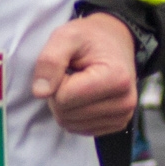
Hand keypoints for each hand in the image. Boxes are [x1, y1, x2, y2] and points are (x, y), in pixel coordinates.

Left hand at [30, 12, 137, 135]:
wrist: (114, 42)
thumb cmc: (88, 38)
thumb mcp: (65, 36)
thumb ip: (50, 60)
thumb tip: (39, 93)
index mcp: (116, 78)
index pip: (64, 97)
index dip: (55, 80)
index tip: (67, 64)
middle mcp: (125, 102)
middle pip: (66, 114)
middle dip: (58, 93)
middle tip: (70, 73)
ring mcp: (122, 117)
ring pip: (70, 124)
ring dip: (64, 104)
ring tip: (77, 82)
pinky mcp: (116, 125)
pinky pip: (78, 129)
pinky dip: (73, 113)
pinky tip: (83, 95)